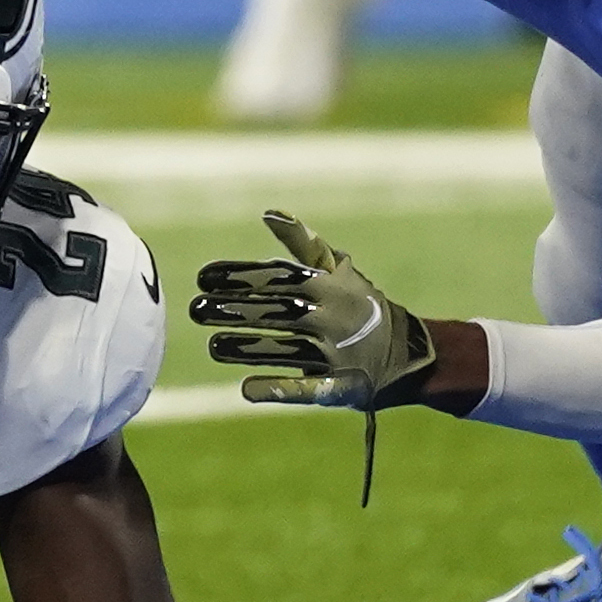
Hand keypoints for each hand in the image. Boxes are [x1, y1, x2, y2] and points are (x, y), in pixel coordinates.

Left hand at [190, 210, 434, 408]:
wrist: (405, 351)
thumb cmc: (356, 303)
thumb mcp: (338, 270)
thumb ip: (303, 244)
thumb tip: (270, 212)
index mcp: (328, 286)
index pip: (277, 277)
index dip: (238, 276)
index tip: (202, 278)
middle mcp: (331, 317)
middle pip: (275, 312)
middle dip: (234, 310)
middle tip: (196, 310)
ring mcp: (336, 353)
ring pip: (284, 349)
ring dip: (246, 348)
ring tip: (212, 346)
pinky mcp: (339, 386)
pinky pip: (306, 388)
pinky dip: (277, 388)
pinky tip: (247, 389)